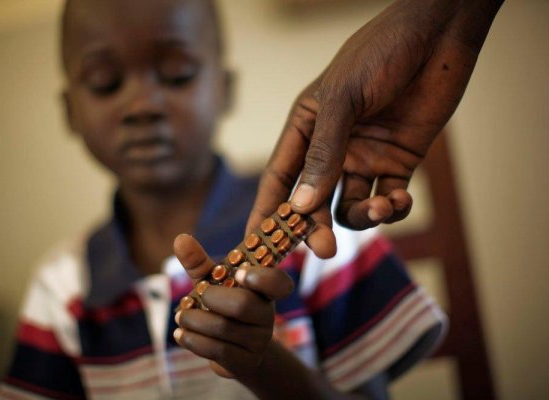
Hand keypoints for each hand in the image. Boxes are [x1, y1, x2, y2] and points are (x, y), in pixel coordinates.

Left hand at [172, 234, 293, 377]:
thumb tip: (181, 239)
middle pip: (243, 305)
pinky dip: (194, 340)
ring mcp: (259, 340)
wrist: (235, 351)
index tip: (239, 273)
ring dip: (195, 320)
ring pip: (224, 328)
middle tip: (197, 295)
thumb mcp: (213, 283)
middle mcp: (267, 314)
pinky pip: (218, 350)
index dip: (263, 278)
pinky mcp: (246, 362)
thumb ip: (199, 262)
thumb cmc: (223, 307)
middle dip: (212, 298)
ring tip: (180, 316)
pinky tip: (181, 334)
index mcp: (265, 290)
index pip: (279, 283)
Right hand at [247, 0, 502, 257]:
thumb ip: (323, 153)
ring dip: (364, 216)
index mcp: (305, 130)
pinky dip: (393, 207)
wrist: (436, 35)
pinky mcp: (398, 161)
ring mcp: (364, 157)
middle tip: (324, 250)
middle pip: (314, 201)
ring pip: (351, 205)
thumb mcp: (342, 100)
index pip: (279, 179)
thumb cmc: (378, 55)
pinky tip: (399, 199)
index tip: (257, 245)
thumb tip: (302, 205)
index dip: (267, 212)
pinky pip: (388, 198)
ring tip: (380, 207)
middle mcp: (332, 149)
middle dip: (317, 227)